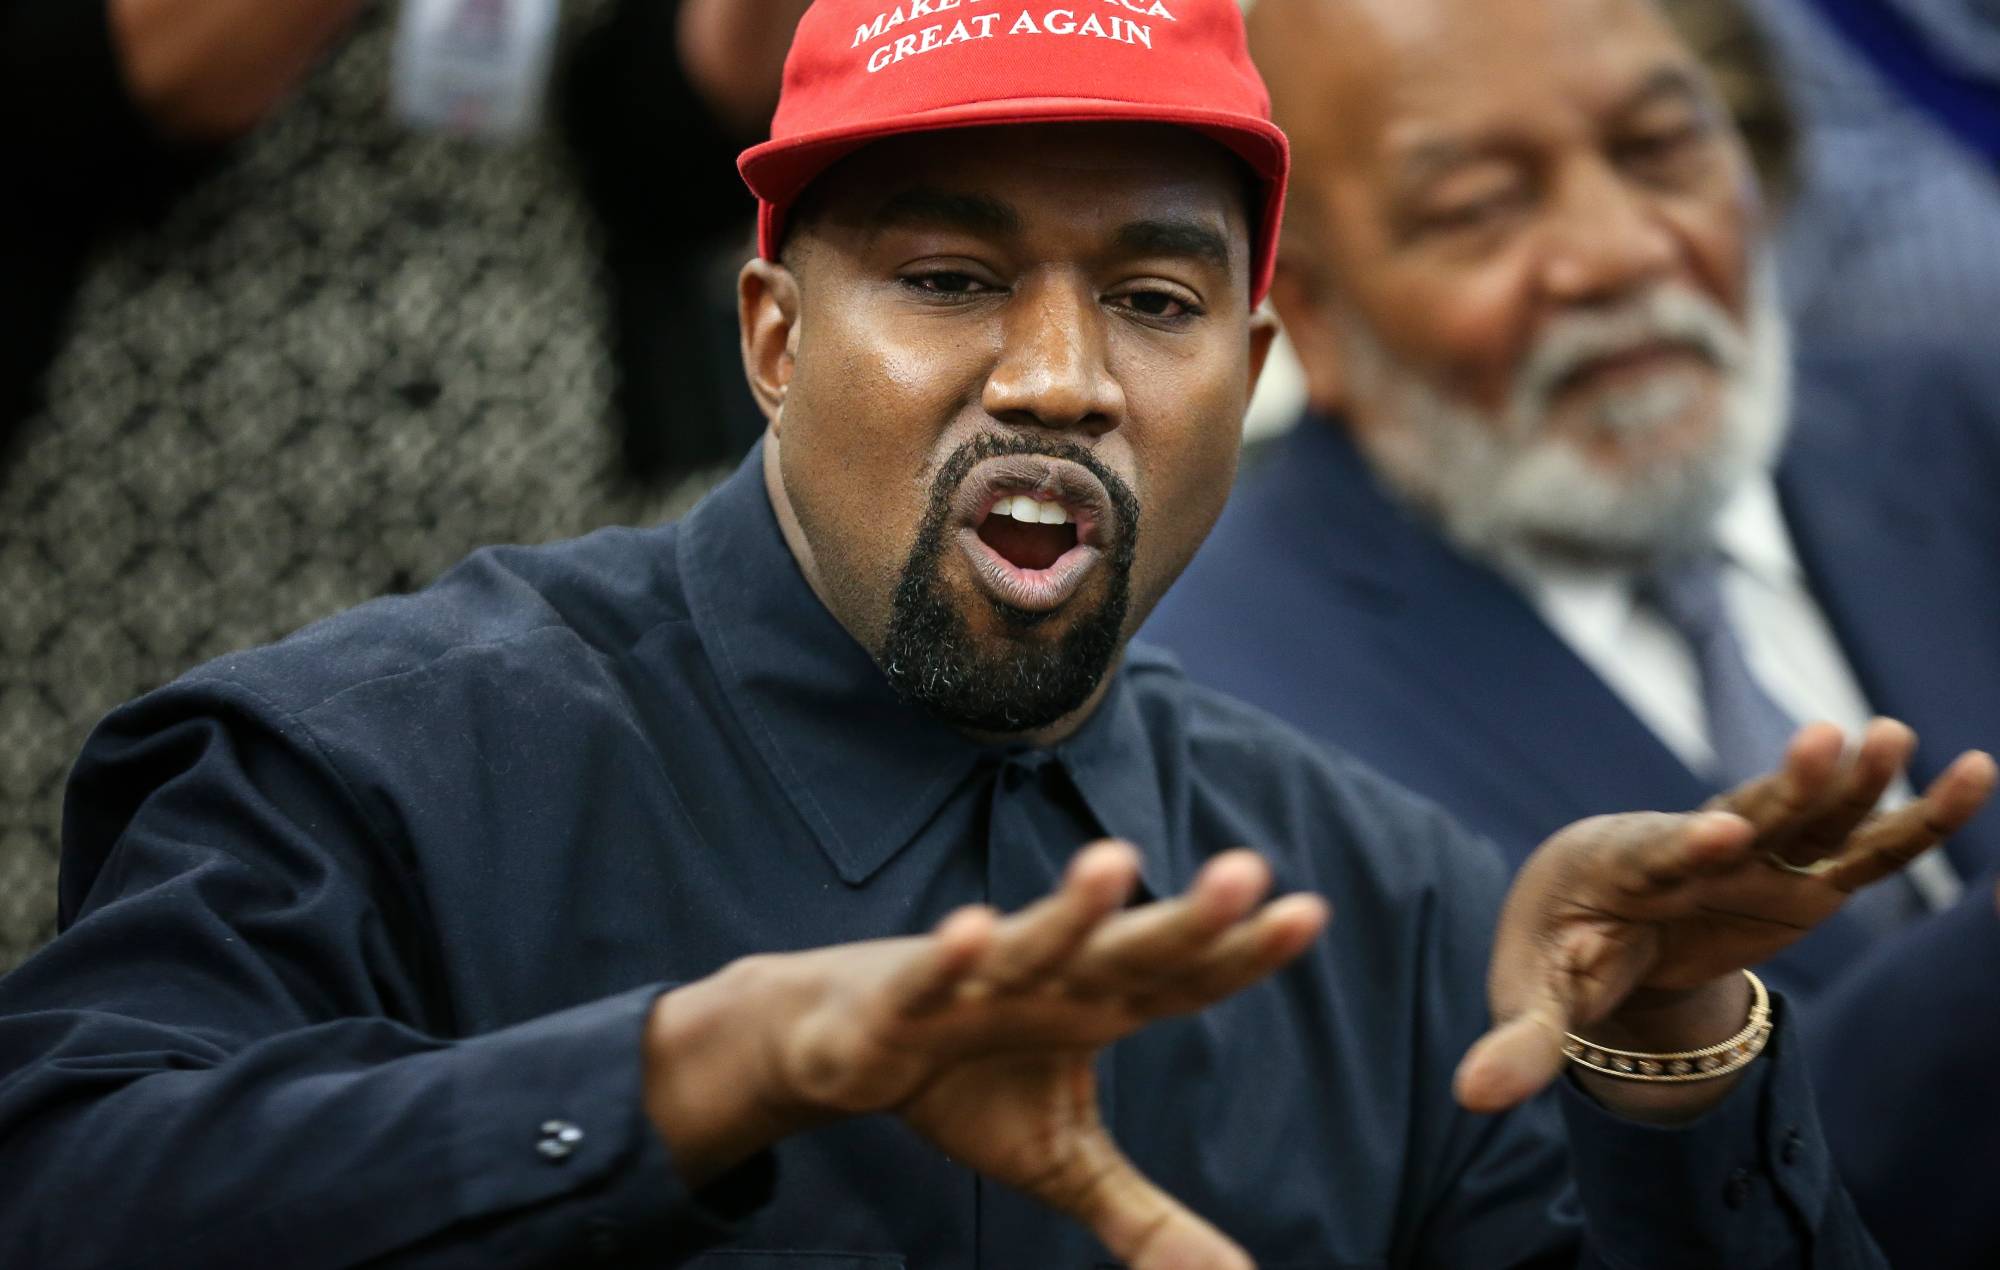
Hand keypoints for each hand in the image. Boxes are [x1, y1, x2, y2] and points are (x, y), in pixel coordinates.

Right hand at [644, 841, 1327, 1268]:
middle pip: (1127, 950)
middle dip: (1185, 917)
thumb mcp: (1065, 1160)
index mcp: (1097, 1007)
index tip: (1308, 914)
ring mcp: (978, 982)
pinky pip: (929, 978)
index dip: (1242, 954)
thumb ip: (1147, 1216)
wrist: (842, 1045)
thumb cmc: (966, 1081)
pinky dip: (948, 958)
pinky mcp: (904, 1000)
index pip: (1184, 981)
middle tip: (1247, 870)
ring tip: (1114, 859)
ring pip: (1031, 942)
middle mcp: (1050, 980)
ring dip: (1068, 909)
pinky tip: (971, 928)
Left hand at [1456, 719, 1994, 1120]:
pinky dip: (1917, 817)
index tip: (1720, 834)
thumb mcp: (1536, 999)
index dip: (1686, 844)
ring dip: (1850, 780)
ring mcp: (1755, 858)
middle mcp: (1691, 848)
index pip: (1655, 852)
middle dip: (1782, 785)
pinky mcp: (1801, 879)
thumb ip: (1518, 1042)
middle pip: (1742, 811)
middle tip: (1824, 740)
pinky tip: (1975, 773)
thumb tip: (1470, 1098)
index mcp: (1618, 867)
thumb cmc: (1557, 954)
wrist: (1590, 920)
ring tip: (1890, 734)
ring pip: (1808, 814)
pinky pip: (1866, 845)